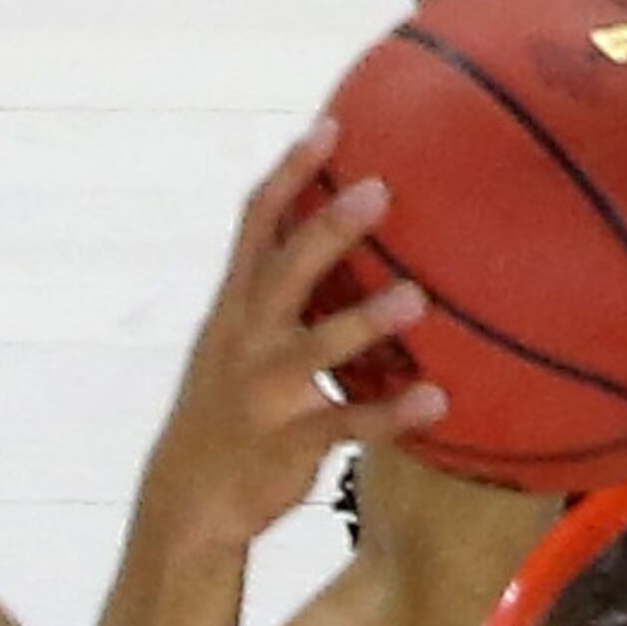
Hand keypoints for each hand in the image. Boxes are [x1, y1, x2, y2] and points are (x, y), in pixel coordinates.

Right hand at [134, 129, 447, 564]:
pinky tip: (437, 401)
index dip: (291, 172)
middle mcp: (247, 337)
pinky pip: (347, 423)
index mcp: (235, 305)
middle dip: (329, 228)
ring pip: (317, 346)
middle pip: (287, 269)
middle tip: (380, 189)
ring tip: (416, 299)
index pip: (258, 222)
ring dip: (366, 321)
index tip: (331, 125)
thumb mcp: (233, 344)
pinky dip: (392, 414)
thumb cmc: (228, 411)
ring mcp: (266, 390)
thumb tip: (331, 242)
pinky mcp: (289, 440)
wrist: (189, 500)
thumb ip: (275, 296)